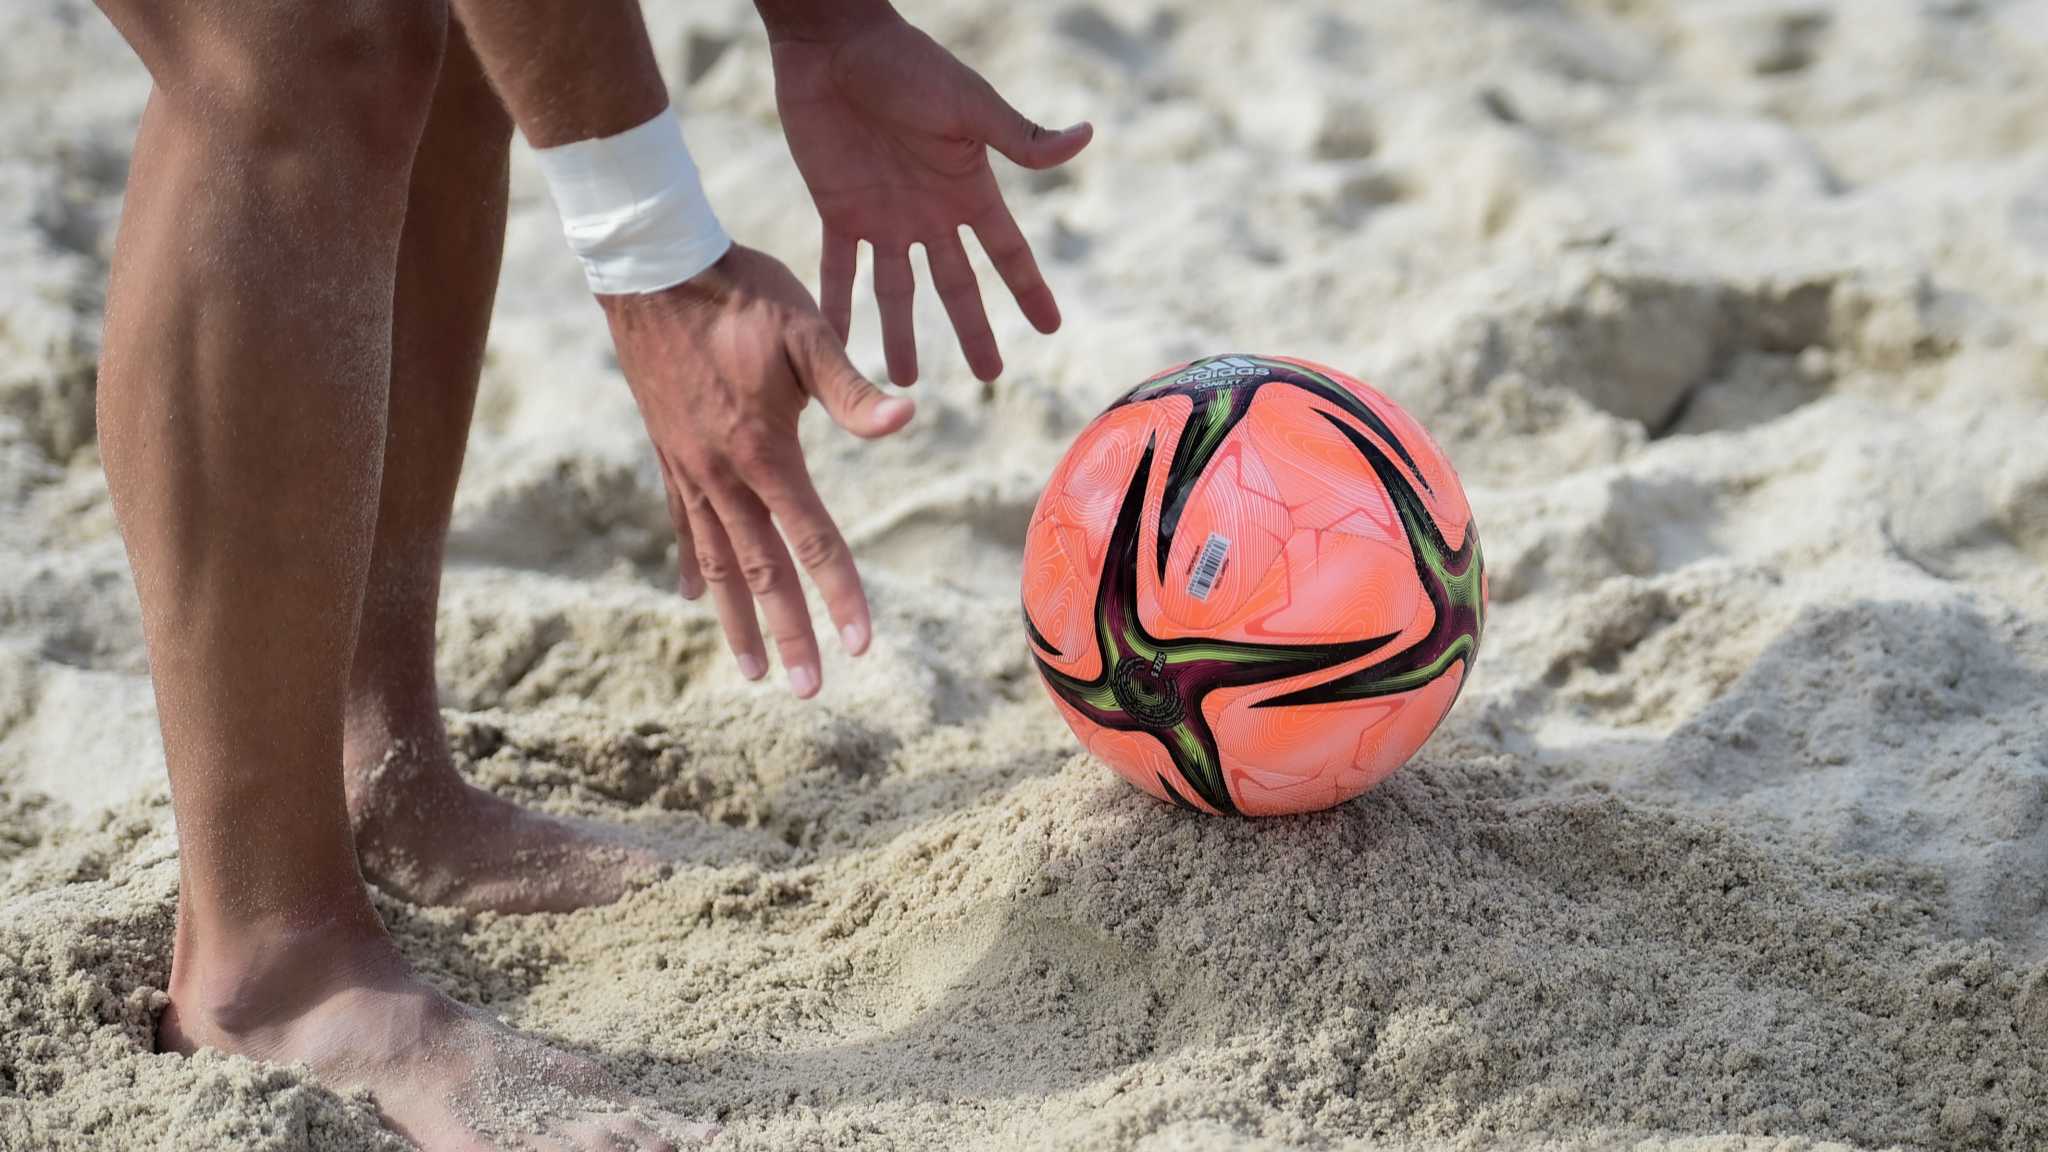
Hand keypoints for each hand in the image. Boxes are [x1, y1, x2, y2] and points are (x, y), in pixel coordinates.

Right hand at [601, 244, 912, 697]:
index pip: (812, 540)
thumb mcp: (807, 332)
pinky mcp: (670, 454)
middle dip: (787, 634)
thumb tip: (907, 420)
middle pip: (761, 571)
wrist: (652, 267)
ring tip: (751, 671)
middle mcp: (722, 473)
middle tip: (805, 690)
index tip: (859, 646)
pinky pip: (682, 524)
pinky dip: (693, 565)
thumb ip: (852, 388)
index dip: (839, 594)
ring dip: (735, 620)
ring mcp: (690, 468)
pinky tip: (692, 596)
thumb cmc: (742, 292)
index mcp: (764, 452)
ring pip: (717, 561)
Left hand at [763, 3, 1091, 383]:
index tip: (1051, 328)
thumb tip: (1087, 137)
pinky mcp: (838, 209)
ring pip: (897, 290)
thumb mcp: (970, 104)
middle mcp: (930, 211)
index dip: (1029, 290)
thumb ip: (1021, 137)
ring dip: (901, 334)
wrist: (836, 42)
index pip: (1008, 252)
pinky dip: (836, 305)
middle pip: (957, 285)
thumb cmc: (907, 64)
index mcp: (968, 187)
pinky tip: (834, 343)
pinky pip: (837, 270)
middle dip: (973, 329)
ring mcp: (884, 215)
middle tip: (987, 376)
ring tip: (902, 382)